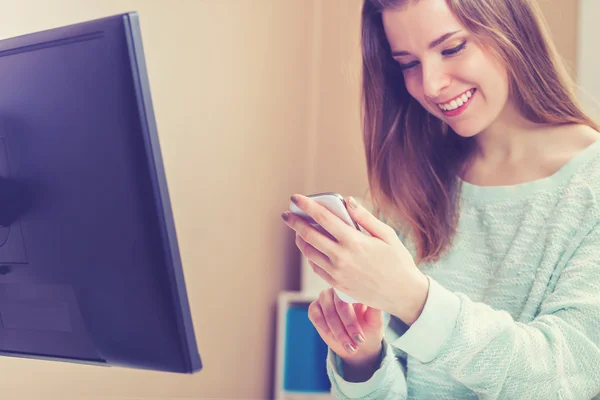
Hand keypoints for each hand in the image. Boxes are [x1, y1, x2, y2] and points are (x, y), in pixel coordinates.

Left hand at [282, 194, 429, 324]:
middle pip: (308, 236)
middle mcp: (342, 257)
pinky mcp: (337, 285)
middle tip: (287, 214)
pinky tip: (313, 248)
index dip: (307, 206)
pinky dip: (310, 255)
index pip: (323, 218)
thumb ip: (365, 217)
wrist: (403, 294)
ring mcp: (337, 273)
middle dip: (294, 222)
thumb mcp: (387, 235)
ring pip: (308, 253)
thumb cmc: (398, 261)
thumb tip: (347, 201)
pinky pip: (316, 267)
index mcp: (354, 241)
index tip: (295, 198)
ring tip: (299, 230)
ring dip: (300, 239)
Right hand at [308, 287, 383, 363]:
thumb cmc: (369, 330)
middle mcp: (338, 289)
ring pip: (328, 313)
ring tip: (350, 347)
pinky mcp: (314, 308)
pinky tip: (336, 340)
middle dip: (348, 327)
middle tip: (358, 343)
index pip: (353, 296)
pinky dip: (326, 330)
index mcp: (354, 289)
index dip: (356, 317)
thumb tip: (376, 295)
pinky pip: (316, 317)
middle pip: (340, 305)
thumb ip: (375, 308)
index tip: (361, 336)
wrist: (357, 344)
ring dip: (338, 332)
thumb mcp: (375, 321)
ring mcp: (324, 297)